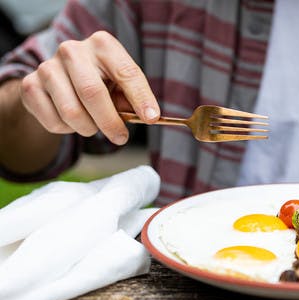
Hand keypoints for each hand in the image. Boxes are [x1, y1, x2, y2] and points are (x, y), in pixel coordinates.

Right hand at [19, 31, 159, 144]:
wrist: (59, 79)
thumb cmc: (100, 82)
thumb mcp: (120, 85)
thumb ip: (132, 99)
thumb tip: (147, 117)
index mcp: (103, 45)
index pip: (126, 73)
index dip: (141, 98)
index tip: (151, 118)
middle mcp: (73, 50)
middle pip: (92, 93)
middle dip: (110, 122)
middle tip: (120, 137)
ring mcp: (48, 67)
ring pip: (72, 112)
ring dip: (88, 128)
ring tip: (94, 125)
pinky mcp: (31, 86)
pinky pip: (54, 122)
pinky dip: (68, 130)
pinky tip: (72, 120)